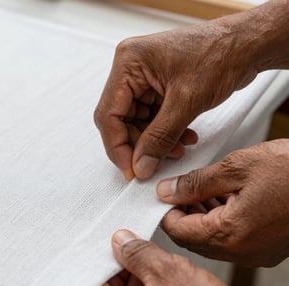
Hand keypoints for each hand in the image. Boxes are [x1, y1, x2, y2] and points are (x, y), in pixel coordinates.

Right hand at [94, 17, 258, 179]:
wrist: (247, 45)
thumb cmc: (220, 54)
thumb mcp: (186, 101)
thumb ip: (160, 137)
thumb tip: (141, 165)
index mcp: (129, 63)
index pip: (108, 114)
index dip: (117, 147)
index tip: (130, 170)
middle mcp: (132, 71)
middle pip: (121, 121)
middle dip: (140, 145)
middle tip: (152, 164)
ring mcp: (145, 80)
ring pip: (138, 123)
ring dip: (155, 142)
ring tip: (178, 150)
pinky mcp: (158, 88)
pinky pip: (153, 119)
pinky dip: (166, 133)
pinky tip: (184, 138)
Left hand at [157, 139, 288, 266]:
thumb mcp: (236, 167)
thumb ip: (195, 183)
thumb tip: (166, 191)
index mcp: (229, 235)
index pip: (177, 232)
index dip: (164, 212)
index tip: (162, 194)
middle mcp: (241, 252)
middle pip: (192, 239)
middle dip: (181, 214)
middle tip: (180, 188)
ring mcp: (256, 253)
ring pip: (210, 239)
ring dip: (199, 216)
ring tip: (199, 189)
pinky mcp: (267, 247)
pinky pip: (230, 239)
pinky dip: (218, 220)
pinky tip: (220, 198)